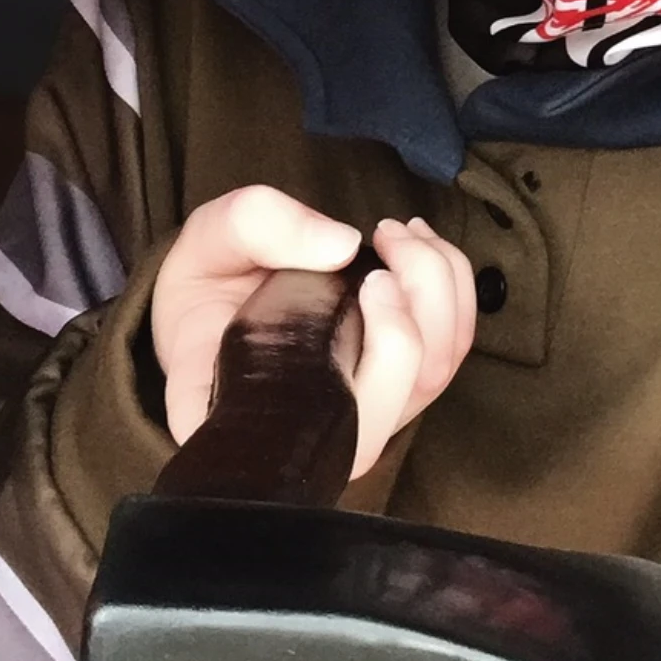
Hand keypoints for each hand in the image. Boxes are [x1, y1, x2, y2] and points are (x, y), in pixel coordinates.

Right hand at [149, 186, 476, 480]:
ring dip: (442, 284)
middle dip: (420, 293)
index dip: (377, 355)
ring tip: (402, 231)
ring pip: (436, 370)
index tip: (365, 280)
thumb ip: (256, 226)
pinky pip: (449, 354)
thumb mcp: (207, 241)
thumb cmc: (206, 287)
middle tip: (386, 233)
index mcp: (252, 415)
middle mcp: (318, 433)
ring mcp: (364, 418)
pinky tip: (420, 246)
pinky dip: (454, 290)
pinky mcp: (395, 394)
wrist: (217, 303)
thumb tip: (342, 246)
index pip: (325, 421)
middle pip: (405, 390)